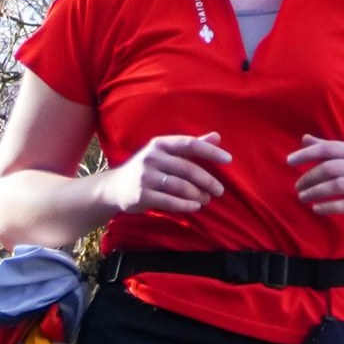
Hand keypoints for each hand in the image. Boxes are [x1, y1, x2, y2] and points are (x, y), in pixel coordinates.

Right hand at [102, 130, 229, 218]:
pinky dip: (186, 205)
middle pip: (187, 168)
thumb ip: (190, 146)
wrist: (114, 187)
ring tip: (207, 199)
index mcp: (160, 144)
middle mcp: (152, 157)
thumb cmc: (148, 168)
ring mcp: (145, 177)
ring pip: (180, 186)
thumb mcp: (166, 153)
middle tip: (219, 191)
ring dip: (198, 194)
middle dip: (207, 180)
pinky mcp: (141, 195)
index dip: (210, 152)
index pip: (190, 144)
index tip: (228, 160)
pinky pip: (169, 201)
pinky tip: (195, 207)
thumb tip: (217, 137)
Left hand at [289, 135, 343, 217]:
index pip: (328, 149)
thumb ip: (329, 148)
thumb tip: (304, 139)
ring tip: (303, 197)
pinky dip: (328, 207)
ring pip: (336, 186)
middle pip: (330, 168)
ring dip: (315, 192)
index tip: (289, 161)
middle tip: (297, 186)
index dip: (306, 154)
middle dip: (309, 177)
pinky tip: (317, 208)